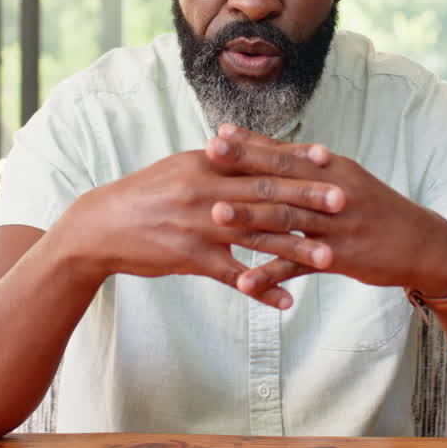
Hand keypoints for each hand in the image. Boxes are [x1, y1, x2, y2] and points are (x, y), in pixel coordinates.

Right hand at [47, 148, 343, 308]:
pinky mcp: (191, 258)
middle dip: (308, 198)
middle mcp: (206, 191)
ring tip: (330, 258)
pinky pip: (233, 276)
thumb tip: (244, 144)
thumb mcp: (179, 168)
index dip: (296, 160)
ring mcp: (199, 226)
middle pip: (266, 194)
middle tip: (345, 201)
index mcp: (205, 164)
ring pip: (256, 237)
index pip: (259, 159)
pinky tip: (287, 302)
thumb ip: (215, 160)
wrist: (101, 226)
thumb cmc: (145, 194)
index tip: (331, 159)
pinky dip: (262, 290)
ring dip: (296, 248)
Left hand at [205, 125, 446, 300]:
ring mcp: (335, 226)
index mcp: (333, 170)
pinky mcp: (339, 258)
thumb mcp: (348, 179)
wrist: (422, 244)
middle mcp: (333, 192)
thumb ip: (310, 166)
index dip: (252, 142)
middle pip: (282, 177)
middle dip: (243, 166)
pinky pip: (298, 267)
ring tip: (214, 215)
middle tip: (207, 155)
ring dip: (250, 218)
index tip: (218, 133)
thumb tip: (271, 148)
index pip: (286, 152)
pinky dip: (270, 275)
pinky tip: (243, 282)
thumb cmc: (377, 208)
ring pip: (287, 220)